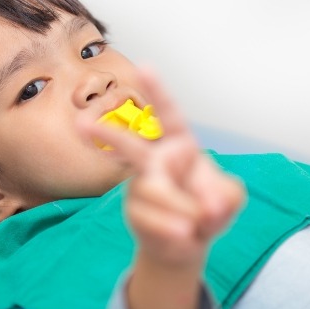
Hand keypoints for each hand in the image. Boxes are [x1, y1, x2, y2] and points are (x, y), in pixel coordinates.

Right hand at [81, 67, 244, 266]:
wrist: (189, 241)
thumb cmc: (208, 207)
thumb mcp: (228, 198)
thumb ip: (226, 195)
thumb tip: (210, 205)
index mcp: (179, 145)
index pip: (168, 114)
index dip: (157, 92)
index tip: (144, 67)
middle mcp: (155, 160)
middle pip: (130, 145)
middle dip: (109, 135)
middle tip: (80, 126)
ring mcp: (141, 185)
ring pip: (151, 191)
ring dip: (179, 209)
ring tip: (194, 228)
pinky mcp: (134, 210)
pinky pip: (148, 218)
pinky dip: (170, 228)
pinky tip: (182, 236)